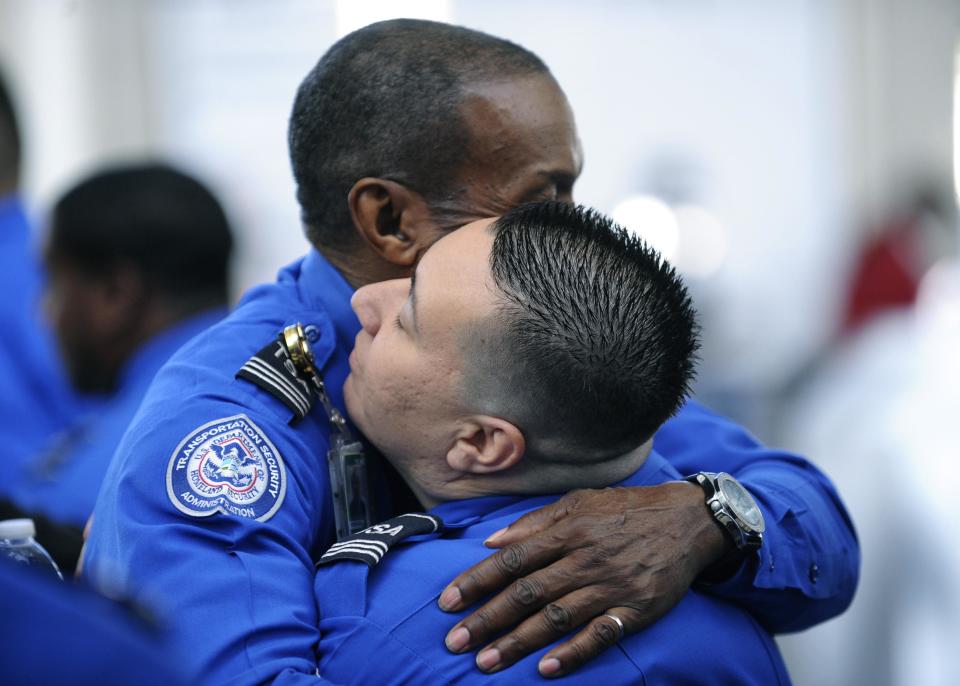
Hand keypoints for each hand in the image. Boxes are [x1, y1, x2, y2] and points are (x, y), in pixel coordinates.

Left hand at [438, 481, 730, 676]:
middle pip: (527, 592)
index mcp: (567, 530)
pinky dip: (573, 653)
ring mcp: (610, 585)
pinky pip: (600, 635)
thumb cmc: (626, 509)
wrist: (688, 520)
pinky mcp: (636, 609)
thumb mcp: (579, 501)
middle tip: (454, 642)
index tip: (447, 602)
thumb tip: (492, 541)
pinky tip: (546, 668)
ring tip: (486, 662)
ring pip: (556, 617)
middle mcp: (584, 558)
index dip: (477, 581)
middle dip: (487, 619)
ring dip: (518, 641)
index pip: (512, 559)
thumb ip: (535, 521)